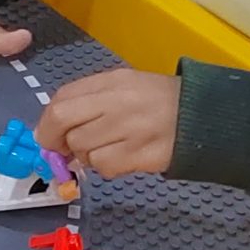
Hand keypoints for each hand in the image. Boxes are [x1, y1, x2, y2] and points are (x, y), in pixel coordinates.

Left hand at [33, 68, 180, 179]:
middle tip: (64, 150)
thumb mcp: (123, 86)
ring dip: (86, 156)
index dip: (46, 122)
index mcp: (111, 82)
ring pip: (82, 149)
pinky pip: (105, 167)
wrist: (203, 117)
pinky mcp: (141, 154)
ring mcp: (130, 129)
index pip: (61, 99)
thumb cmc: (156, 101)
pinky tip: (122, 159)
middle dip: (55, 141)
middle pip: (62, 122)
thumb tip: (52, 130)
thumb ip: (87, 101)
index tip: (50, 135)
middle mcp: (118, 102)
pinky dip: (106, 168)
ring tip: (107, 149)